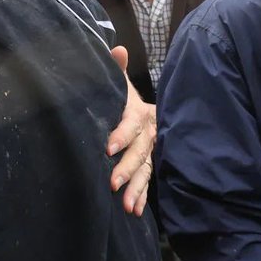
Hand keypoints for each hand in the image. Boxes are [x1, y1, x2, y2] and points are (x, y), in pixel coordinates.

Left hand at [106, 45, 155, 215]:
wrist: (149, 110)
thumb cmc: (125, 96)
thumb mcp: (120, 82)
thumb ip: (116, 68)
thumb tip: (117, 49)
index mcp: (140, 112)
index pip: (131, 123)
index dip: (121, 135)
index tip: (107, 147)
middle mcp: (150, 132)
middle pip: (139, 151)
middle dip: (126, 168)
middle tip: (112, 183)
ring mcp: (153, 150)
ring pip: (146, 170)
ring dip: (136, 188)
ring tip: (125, 205)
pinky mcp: (152, 163)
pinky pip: (148, 180)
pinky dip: (142, 196)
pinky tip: (134, 211)